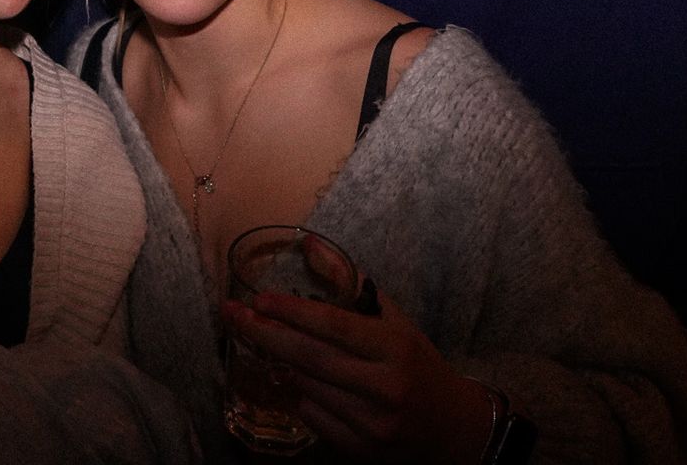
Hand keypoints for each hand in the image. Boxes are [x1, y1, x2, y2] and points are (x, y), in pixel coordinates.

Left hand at [224, 291, 492, 463]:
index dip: (292, 311)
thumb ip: (352, 282)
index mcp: (396, 348)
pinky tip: (292, 377)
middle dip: (266, 334)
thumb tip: (309, 243)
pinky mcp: (360, 450)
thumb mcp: (395, 319)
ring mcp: (372, 424)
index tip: (258, 299)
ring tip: (260, 340)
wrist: (452, 428)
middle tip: (234, 316)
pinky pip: (312, 416)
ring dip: (279, 363)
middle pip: (311, 359)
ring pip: (307, 388)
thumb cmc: (418, 364)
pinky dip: (298, 393)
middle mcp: (384, 388)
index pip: (334, 326)